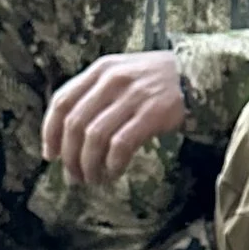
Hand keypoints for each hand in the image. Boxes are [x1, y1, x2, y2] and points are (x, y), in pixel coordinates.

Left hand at [42, 51, 185, 184]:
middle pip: (75, 124)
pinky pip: (121, 144)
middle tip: (73, 176)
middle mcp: (112, 80)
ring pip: (95, 137)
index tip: (50, 155)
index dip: (50, 132)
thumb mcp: (122, 74)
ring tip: (92, 179)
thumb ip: (96, 94)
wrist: (198, 74)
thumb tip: (69, 135)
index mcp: (100, 70)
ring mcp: (133, 96)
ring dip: (89, 164)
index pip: (62, 101)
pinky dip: (113, 163)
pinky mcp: (152, 113)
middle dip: (70, 156)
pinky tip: (114, 173)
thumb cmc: (156, 81)